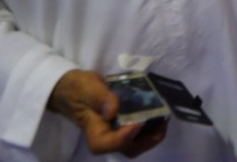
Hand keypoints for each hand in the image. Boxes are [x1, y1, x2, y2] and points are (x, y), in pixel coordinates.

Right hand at [48, 70, 166, 156]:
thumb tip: (113, 111)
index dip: (124, 138)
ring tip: (164, 119)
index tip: (138, 122)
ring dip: (152, 134)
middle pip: (127, 148)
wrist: (72, 88)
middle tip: (163, 124)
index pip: (107, 144)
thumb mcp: (88, 88)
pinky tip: (158, 113)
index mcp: (94, 131)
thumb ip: (100, 98)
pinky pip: (137, 131)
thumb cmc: (78, 88)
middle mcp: (106, 136)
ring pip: (135, 142)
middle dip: (148, 140)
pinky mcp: (121, 125)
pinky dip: (149, 126)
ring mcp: (114, 131)